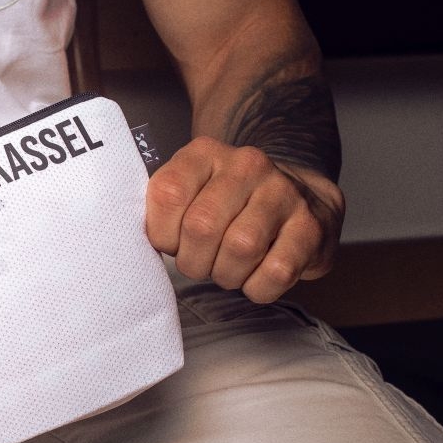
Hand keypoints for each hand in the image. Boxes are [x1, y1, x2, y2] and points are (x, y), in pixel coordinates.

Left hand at [144, 137, 342, 303]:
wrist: (301, 195)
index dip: (162, 234)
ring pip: (240, 249)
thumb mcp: (192, 191)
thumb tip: (132, 246)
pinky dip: (257, 288)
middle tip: (202, 264)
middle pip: (202, 226)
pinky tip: (256, 278)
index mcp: (205, 154)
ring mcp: (283, 193)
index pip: (168, 194)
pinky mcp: (310, 227)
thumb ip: (162, 209)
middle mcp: (247, 165)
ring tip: (229, 270)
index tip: (172, 243)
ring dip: (227, 275)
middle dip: (194, 261)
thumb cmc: (231, 205)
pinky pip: (275, 272)